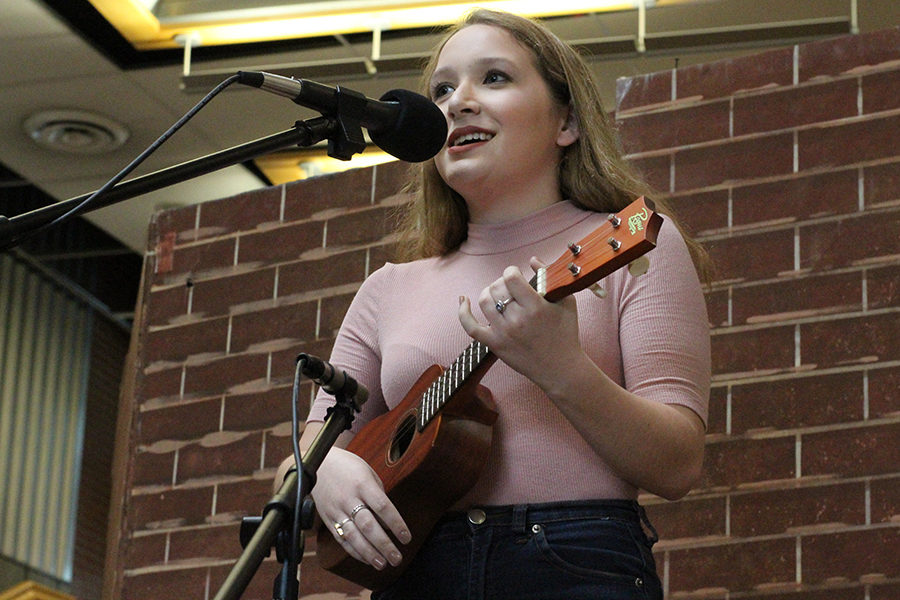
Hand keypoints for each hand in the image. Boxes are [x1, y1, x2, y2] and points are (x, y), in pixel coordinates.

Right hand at [312, 447, 410, 569]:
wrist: (318, 465)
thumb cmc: (347, 467)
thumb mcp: (367, 472)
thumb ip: (378, 494)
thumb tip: (388, 520)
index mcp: (362, 484)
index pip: (383, 507)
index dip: (396, 524)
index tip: (406, 538)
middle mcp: (349, 499)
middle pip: (368, 526)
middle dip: (384, 545)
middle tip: (397, 558)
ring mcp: (337, 510)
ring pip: (353, 536)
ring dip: (369, 553)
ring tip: (382, 564)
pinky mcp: (328, 519)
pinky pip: (341, 539)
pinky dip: (354, 551)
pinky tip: (366, 559)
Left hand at [458, 257, 585, 391]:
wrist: (560, 369)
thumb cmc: (565, 333)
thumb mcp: (566, 301)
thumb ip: (549, 277)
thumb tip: (532, 259)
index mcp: (535, 307)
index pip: (511, 278)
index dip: (511, 271)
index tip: (516, 275)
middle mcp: (517, 320)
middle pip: (497, 287)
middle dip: (502, 282)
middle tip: (511, 288)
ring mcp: (503, 333)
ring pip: (484, 301)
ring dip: (489, 292)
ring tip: (498, 294)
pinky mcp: (494, 344)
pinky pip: (470, 326)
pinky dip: (463, 312)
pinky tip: (464, 300)